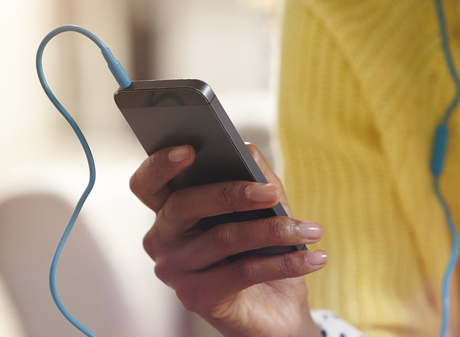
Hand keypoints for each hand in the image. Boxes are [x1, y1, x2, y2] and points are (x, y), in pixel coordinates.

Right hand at [129, 143, 326, 336]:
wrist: (273, 308)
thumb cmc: (259, 250)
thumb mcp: (260, 208)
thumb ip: (252, 175)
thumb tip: (247, 151)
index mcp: (169, 210)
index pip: (147, 184)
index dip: (160, 164)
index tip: (190, 150)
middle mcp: (161, 239)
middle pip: (183, 205)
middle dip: (231, 194)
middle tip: (271, 193)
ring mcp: (174, 270)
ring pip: (222, 238)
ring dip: (273, 232)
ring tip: (310, 229)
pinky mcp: (195, 297)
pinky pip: (242, 271)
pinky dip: (283, 263)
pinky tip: (312, 259)